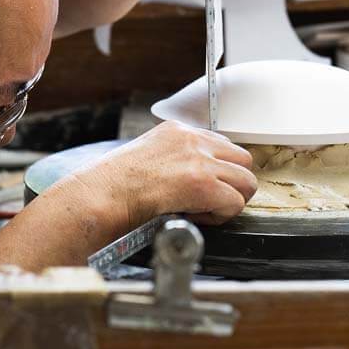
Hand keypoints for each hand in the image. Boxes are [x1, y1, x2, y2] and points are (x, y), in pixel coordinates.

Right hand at [66, 121, 256, 232]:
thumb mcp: (147, 156)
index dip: (217, 170)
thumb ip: (174, 159)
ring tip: (204, 210)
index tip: (202, 187)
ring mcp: (200, 160)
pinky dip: (221, 216)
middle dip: (232, 183)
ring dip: (230, 199)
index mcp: (178, 131)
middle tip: (210, 201)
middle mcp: (192, 140)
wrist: (102, 195)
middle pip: (243, 159)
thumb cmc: (114, 185)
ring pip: (246, 181)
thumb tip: (191, 177)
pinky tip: (197, 217)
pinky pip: (235, 202)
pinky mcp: (203, 183)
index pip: (222, 145)